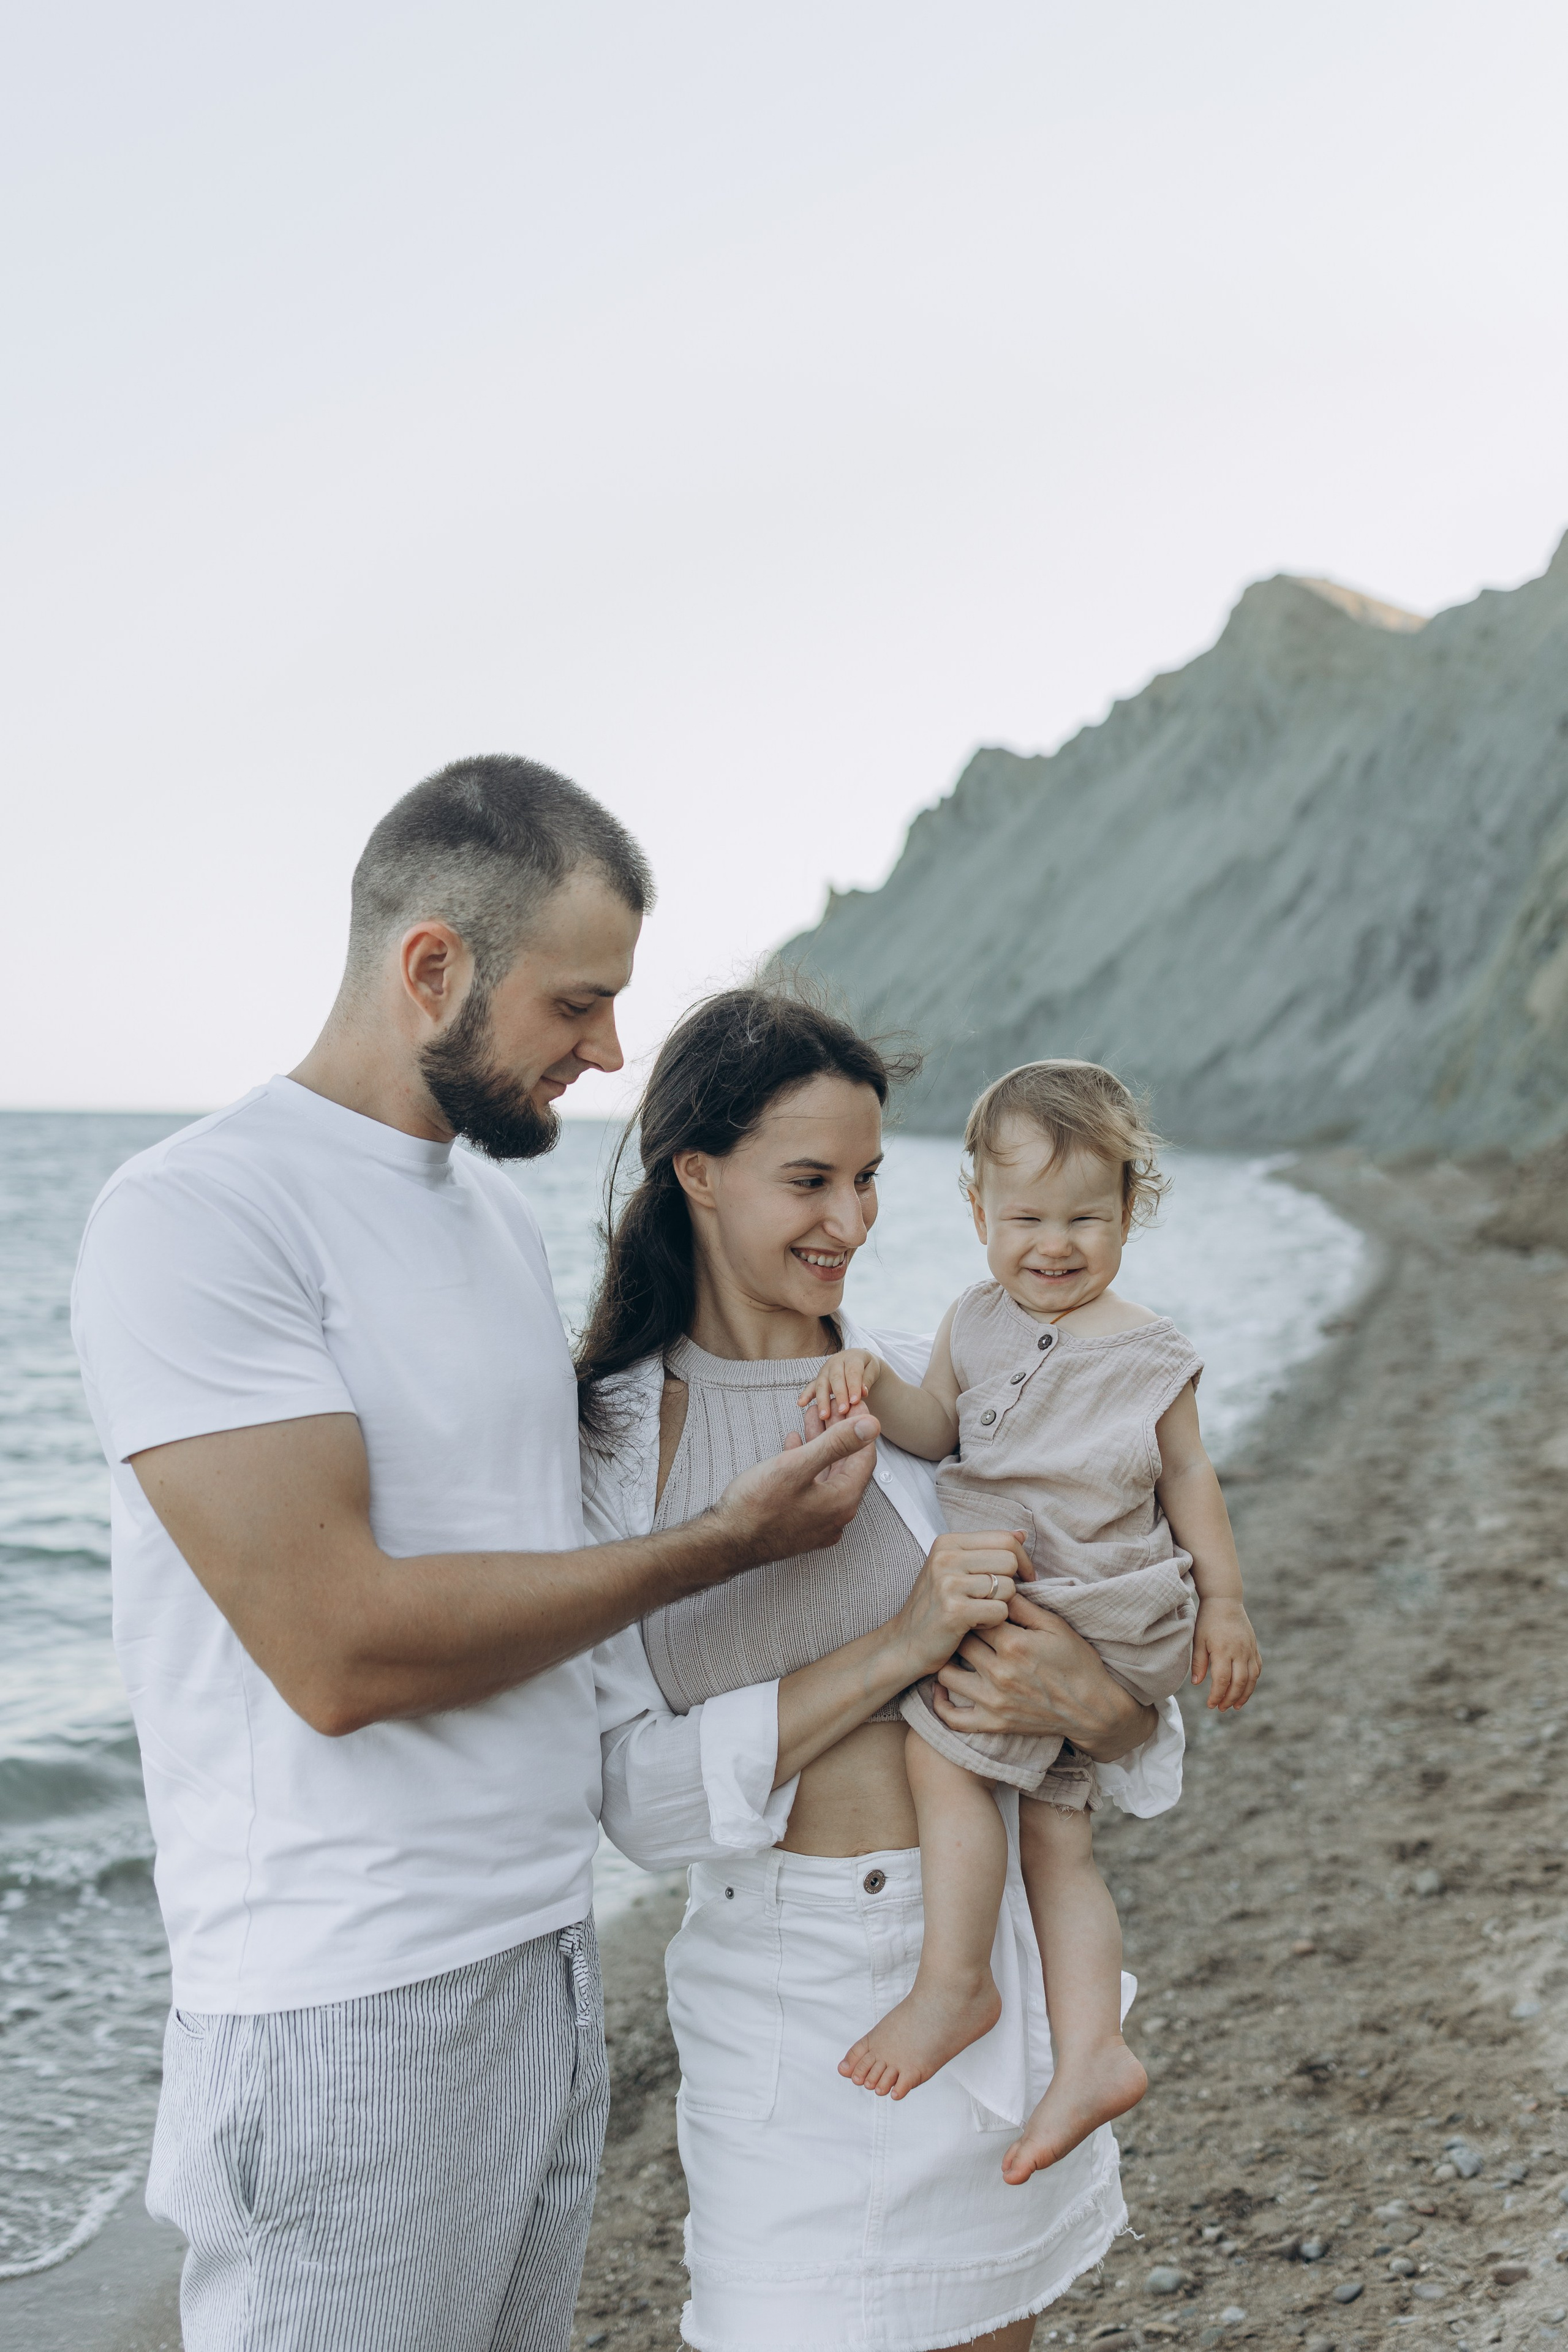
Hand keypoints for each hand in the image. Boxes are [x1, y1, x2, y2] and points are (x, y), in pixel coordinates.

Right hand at [712, 1401, 879, 1566]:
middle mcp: (836, 1515)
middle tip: (830, 1408)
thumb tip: (871, 1426)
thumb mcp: (797, 1466)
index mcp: (842, 1501)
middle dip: (838, 1432)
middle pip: (847, 1465)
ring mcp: (819, 1523)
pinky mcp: (802, 1524)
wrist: (725, 1542)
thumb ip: (837, 1444)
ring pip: (828, 1475)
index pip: (865, 1456)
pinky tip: (794, 1446)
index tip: (853, 1405)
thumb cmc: (756, 1508)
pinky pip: (814, 1488)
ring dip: (821, 1445)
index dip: (860, 1426)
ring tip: (811, 1419)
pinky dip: (808, 1464)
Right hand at [797, 1349, 882, 1424]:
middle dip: (839, 1395)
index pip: (852, 1372)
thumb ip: (867, 1380)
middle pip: (836, 1378)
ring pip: (822, 1384)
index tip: (855, 1401)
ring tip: (824, 1416)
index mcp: (852, 1357)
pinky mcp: (818, 1379)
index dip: (853, 1386)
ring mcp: (825, 1370)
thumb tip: (863, 1392)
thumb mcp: (873, 1370)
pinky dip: (805, 1395)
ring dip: (822, 1400)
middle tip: (842, 1411)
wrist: (858, 1361)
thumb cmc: (867, 1368)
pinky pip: (811, 1386)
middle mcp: (836, 1362)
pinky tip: (801, 1404)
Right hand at [890, 1529, 1033, 1678]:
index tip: (1021, 1577)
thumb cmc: (934, 1606)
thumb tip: (1022, 1534)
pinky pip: (1000, 1611)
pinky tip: (974, 1625)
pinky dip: (993, 1622)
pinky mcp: (955, 1611)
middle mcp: (946, 1558)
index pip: (1004, 1539)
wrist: (904, 1643)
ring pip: (1008, 1588)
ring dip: (1000, 1605)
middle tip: (992, 1599)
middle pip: (1009, 1562)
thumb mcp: (953, 1569)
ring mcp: (948, 1584)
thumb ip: (987, 1550)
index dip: (1021, 1560)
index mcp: (947, 1543)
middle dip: (1010, 1584)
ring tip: (978, 1612)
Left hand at [931, 1586, 1156, 1762]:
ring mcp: (994, 1701)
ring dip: (948, 1661)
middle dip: (960, 1631)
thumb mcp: (1055, 1626)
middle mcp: (999, 1672)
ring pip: (947, 1675)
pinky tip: (943, 1688)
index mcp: (1014, 1644)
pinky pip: (954, 1718)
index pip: (977, 1615)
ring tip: (955, 1652)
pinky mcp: (994, 1724)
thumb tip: (998, 1585)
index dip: (975, 1606)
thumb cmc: (1077, 1663)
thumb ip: (1023, 1606)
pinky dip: (942, 1704)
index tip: (977, 1604)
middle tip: (963, 1625)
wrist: (1093, 1709)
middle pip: (959, 1641)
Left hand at [1191, 1596, 1260, 1710]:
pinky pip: (1257, 1669)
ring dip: (1244, 1695)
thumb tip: (1197, 1684)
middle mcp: (1239, 1651)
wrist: (1225, 1600)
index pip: (1222, 1680)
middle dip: (1230, 1699)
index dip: (1217, 1695)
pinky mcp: (1254, 1647)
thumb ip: (1199, 1662)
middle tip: (1221, 1708)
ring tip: (1236, 1706)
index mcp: (1223, 1650)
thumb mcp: (1199, 1639)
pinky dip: (1252, 1682)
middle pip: (1239, 1683)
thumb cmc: (1208, 1620)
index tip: (1211, 1705)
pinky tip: (1245, 1689)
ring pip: (1251, 1679)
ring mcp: (1249, 1650)